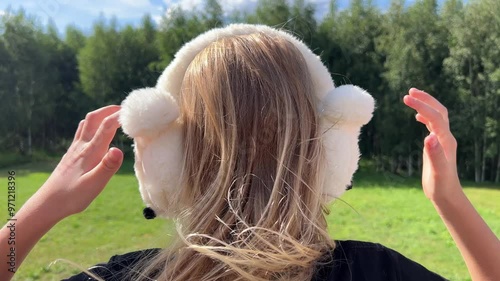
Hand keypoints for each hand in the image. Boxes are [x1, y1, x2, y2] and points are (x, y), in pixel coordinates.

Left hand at [38, 105, 123, 219]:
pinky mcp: (71, 154)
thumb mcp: (93, 185)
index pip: (107, 126)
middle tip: (126, 107)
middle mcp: (82, 146)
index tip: (135, 111)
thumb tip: (119, 149)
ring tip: (113, 114)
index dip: (121, 116)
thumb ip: (107, 167)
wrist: (47, 203)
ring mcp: (75, 149)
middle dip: (110, 109)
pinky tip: (96, 131)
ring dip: (101, 114)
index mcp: (90, 152)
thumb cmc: (72, 197)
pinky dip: (92, 124)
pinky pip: (82, 132)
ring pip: (86, 123)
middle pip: (94, 118)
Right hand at [403, 88, 460, 202]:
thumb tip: (428, 136)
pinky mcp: (437, 146)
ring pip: (437, 116)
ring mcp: (442, 141)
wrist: (446, 195)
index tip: (406, 98)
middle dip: (425, 99)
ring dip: (426, 105)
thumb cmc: (440, 185)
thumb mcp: (437, 171)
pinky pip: (433, 125)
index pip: (434, 117)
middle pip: (439, 111)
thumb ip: (434, 154)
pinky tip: (417, 117)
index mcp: (445, 140)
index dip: (421, 106)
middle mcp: (446, 138)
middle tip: (410, 91)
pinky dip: (426, 116)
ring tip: (412, 97)